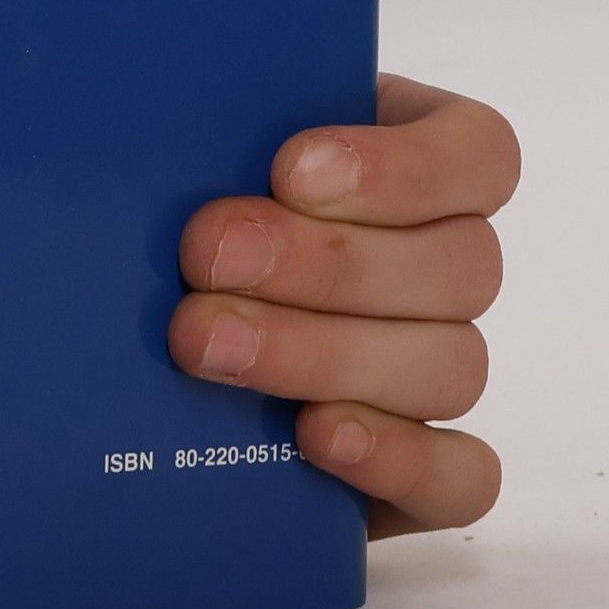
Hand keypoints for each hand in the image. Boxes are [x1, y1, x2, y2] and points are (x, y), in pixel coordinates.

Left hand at [167, 74, 516, 537]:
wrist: (131, 347)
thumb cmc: (181, 210)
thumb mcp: (202, 151)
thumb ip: (218, 133)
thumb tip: (172, 130)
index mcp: (416, 163)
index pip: (478, 152)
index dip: (402, 166)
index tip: (290, 170)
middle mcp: (446, 264)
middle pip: (458, 267)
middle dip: (322, 262)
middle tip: (208, 255)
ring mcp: (439, 365)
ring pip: (449, 365)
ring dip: (324, 353)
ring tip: (207, 341)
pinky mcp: (426, 469)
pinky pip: (461, 478)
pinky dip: (398, 458)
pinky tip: (315, 437)